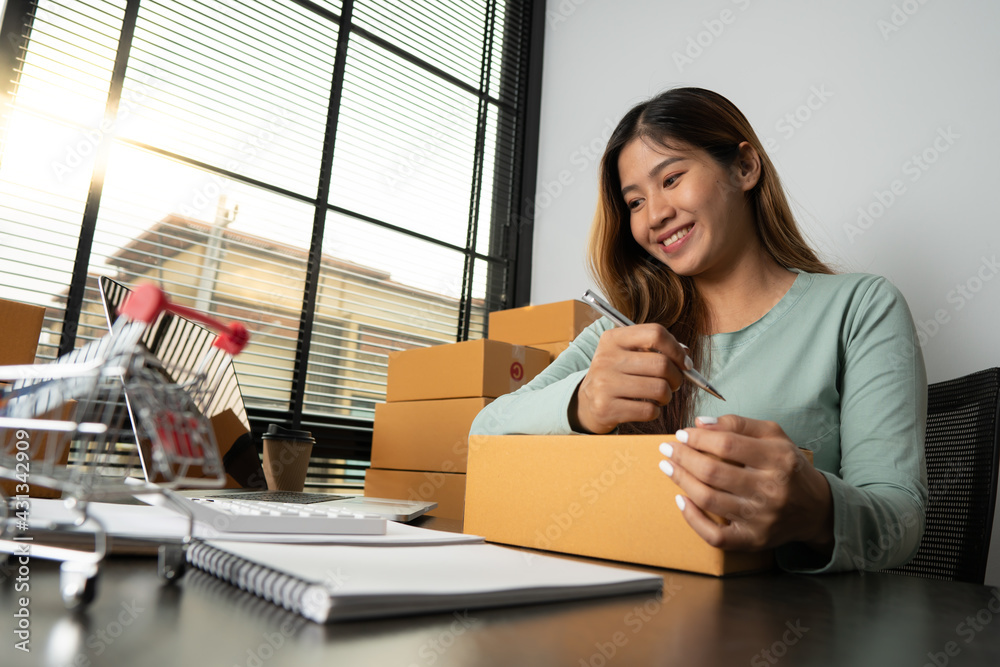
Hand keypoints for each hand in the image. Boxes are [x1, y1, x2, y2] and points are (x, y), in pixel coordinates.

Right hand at [570, 324, 689, 433]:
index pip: (655, 333)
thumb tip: (685, 355)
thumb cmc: (617, 376)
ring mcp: (604, 383)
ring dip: (667, 396)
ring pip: (659, 389)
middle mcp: (606, 358)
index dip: (676, 349)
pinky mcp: (606, 407)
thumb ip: (656, 349)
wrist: (586, 402)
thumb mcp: (628, 354)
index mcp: (613, 339)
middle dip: (677, 377)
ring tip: (660, 396)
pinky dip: (655, 411)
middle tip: (674, 383)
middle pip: (661, 364)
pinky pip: (648, 410)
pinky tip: (646, 407)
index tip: (684, 363)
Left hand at [660, 415, 833, 553]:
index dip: (699, 438)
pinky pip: (716, 536)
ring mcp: (761, 518)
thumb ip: (739, 424)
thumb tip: (700, 422)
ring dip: (681, 481)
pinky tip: (681, 500)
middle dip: (683, 458)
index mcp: (778, 459)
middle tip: (667, 448)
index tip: (682, 434)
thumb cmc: (788, 467)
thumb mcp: (774, 436)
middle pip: (713, 472)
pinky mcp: (753, 540)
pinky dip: (692, 519)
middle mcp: (771, 490)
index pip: (727, 445)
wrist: (815, 509)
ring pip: (709, 500)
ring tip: (667, 467)